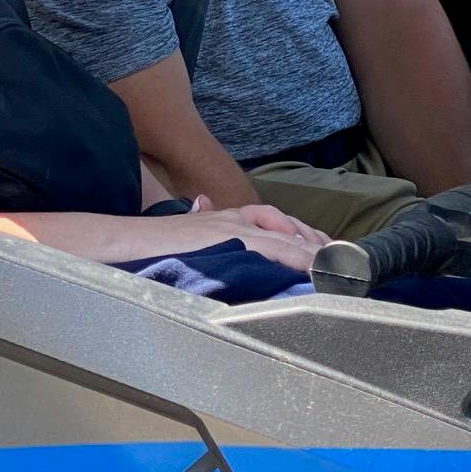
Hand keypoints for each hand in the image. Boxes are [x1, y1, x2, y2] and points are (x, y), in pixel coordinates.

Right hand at [110, 197, 329, 273]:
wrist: (128, 242)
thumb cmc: (152, 242)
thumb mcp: (181, 229)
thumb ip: (196, 218)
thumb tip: (201, 203)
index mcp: (223, 217)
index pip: (271, 220)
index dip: (300, 233)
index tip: (321, 245)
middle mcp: (232, 218)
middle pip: (285, 225)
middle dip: (314, 241)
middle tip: (341, 259)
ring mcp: (231, 228)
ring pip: (285, 237)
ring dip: (313, 252)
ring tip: (337, 267)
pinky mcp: (229, 241)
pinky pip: (272, 248)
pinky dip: (296, 256)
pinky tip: (313, 267)